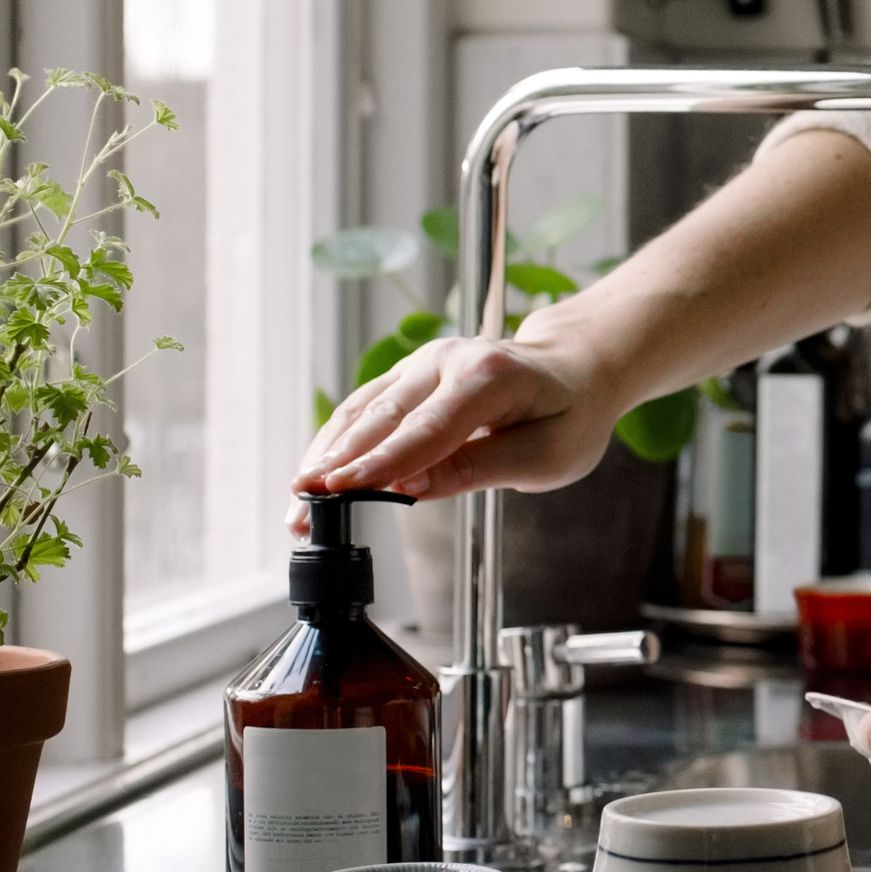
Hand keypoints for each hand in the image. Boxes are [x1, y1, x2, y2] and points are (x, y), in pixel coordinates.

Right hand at [288, 329, 620, 525]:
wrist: (574, 370)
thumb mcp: (546, 455)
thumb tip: (413, 487)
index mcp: (489, 375)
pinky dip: (335, 445)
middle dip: (337, 468)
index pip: (427, 428)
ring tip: (296, 507)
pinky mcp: (408, 376)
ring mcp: (423, 363)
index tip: (340, 491)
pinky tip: (313, 478)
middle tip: (301, 512)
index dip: (381, 462)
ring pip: (361, 412)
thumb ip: (479, 468)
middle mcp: (448, 359)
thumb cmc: (568, 415)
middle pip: (382, 418)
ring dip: (325, 459)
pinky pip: (363, 410)